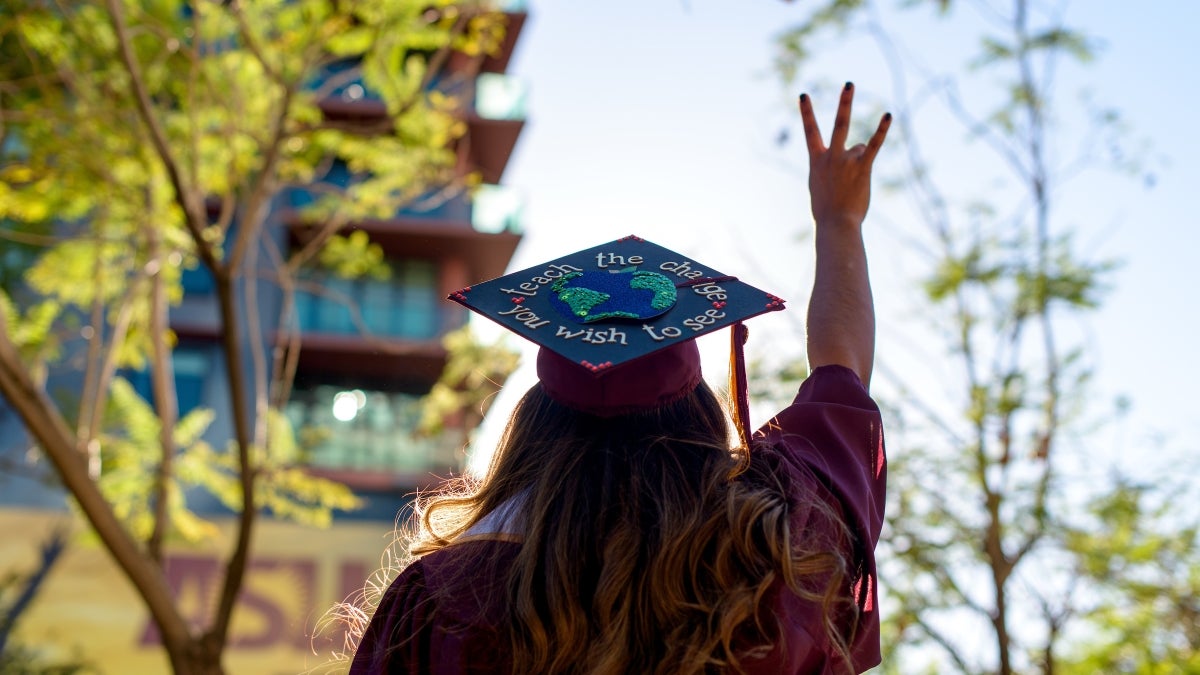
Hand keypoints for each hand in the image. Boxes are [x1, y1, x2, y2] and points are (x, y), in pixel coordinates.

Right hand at [799, 83, 889, 229]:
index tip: (804, 95)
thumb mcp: (822, 185)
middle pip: (839, 124)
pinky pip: (874, 146)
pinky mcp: (862, 168)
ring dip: (858, 161)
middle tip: (850, 84)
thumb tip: (859, 148)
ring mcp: (847, 161)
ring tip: (852, 181)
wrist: (835, 224)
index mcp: (816, 161)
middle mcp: (831, 157)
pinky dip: (881, 130)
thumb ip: (836, 164)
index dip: (806, 113)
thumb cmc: (827, 210)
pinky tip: (888, 115)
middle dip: (845, 103)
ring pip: (859, 147)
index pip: (810, 132)